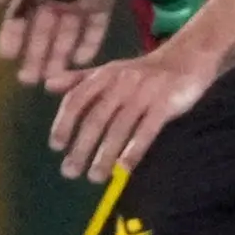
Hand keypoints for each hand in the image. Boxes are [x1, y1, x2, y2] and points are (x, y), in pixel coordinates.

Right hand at [0, 0, 123, 86]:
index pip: (19, 18)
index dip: (13, 38)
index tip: (6, 58)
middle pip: (43, 33)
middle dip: (35, 56)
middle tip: (29, 80)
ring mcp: (78, 2)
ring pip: (66, 35)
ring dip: (59, 56)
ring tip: (53, 77)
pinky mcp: (100, 3)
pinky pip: (94, 29)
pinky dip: (89, 44)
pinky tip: (82, 62)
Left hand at [48, 42, 221, 180]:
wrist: (188, 57)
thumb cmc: (144, 70)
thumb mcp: (110, 70)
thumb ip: (80, 79)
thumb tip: (46, 85)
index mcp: (104, 75)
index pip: (77, 99)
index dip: (64, 123)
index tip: (56, 146)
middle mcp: (121, 83)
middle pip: (96, 119)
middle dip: (81, 147)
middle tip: (70, 172)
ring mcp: (144, 94)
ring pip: (119, 128)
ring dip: (105, 155)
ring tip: (95, 177)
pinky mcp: (166, 104)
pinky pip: (147, 131)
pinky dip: (134, 150)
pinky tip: (124, 169)